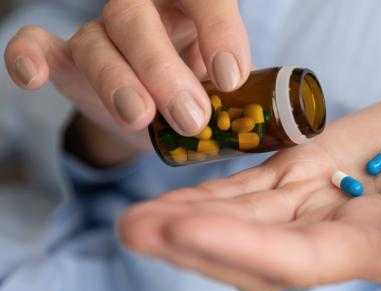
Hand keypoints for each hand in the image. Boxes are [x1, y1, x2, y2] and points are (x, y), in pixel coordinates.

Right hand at [4, 0, 251, 162]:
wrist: (164, 114)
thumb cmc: (204, 93)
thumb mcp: (231, 90)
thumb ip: (251, 96)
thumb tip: (290, 127)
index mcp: (191, 7)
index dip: (217, 29)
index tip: (231, 76)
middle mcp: (143, 11)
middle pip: (139, 20)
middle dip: (163, 69)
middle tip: (191, 115)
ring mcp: (101, 33)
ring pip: (97, 41)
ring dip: (118, 81)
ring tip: (143, 120)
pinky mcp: (67, 60)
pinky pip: (38, 45)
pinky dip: (29, 56)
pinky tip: (33, 75)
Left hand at [119, 91, 380, 290]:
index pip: (304, 259)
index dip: (245, 247)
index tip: (185, 229)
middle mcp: (342, 237)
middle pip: (258, 253)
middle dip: (198, 244)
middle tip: (134, 229)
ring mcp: (322, 207)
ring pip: (247, 224)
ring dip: (191, 222)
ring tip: (134, 217)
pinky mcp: (312, 176)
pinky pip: (255, 193)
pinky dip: (213, 195)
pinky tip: (173, 195)